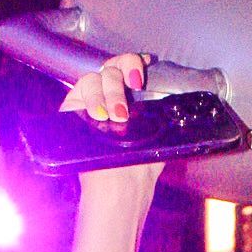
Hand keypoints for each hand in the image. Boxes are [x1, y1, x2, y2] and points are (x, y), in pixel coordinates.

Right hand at [61, 53, 163, 198]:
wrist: (119, 189)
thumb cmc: (138, 172)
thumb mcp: (158, 141)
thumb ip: (165, 123)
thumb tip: (180, 109)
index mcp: (129, 102)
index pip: (129, 71)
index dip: (135, 62)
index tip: (145, 64)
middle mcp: (108, 98)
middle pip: (112, 67)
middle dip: (123, 78)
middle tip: (130, 98)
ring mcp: (89, 102)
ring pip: (95, 77)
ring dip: (109, 93)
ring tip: (116, 117)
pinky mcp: (71, 109)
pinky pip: (78, 89)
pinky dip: (90, 98)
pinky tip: (99, 114)